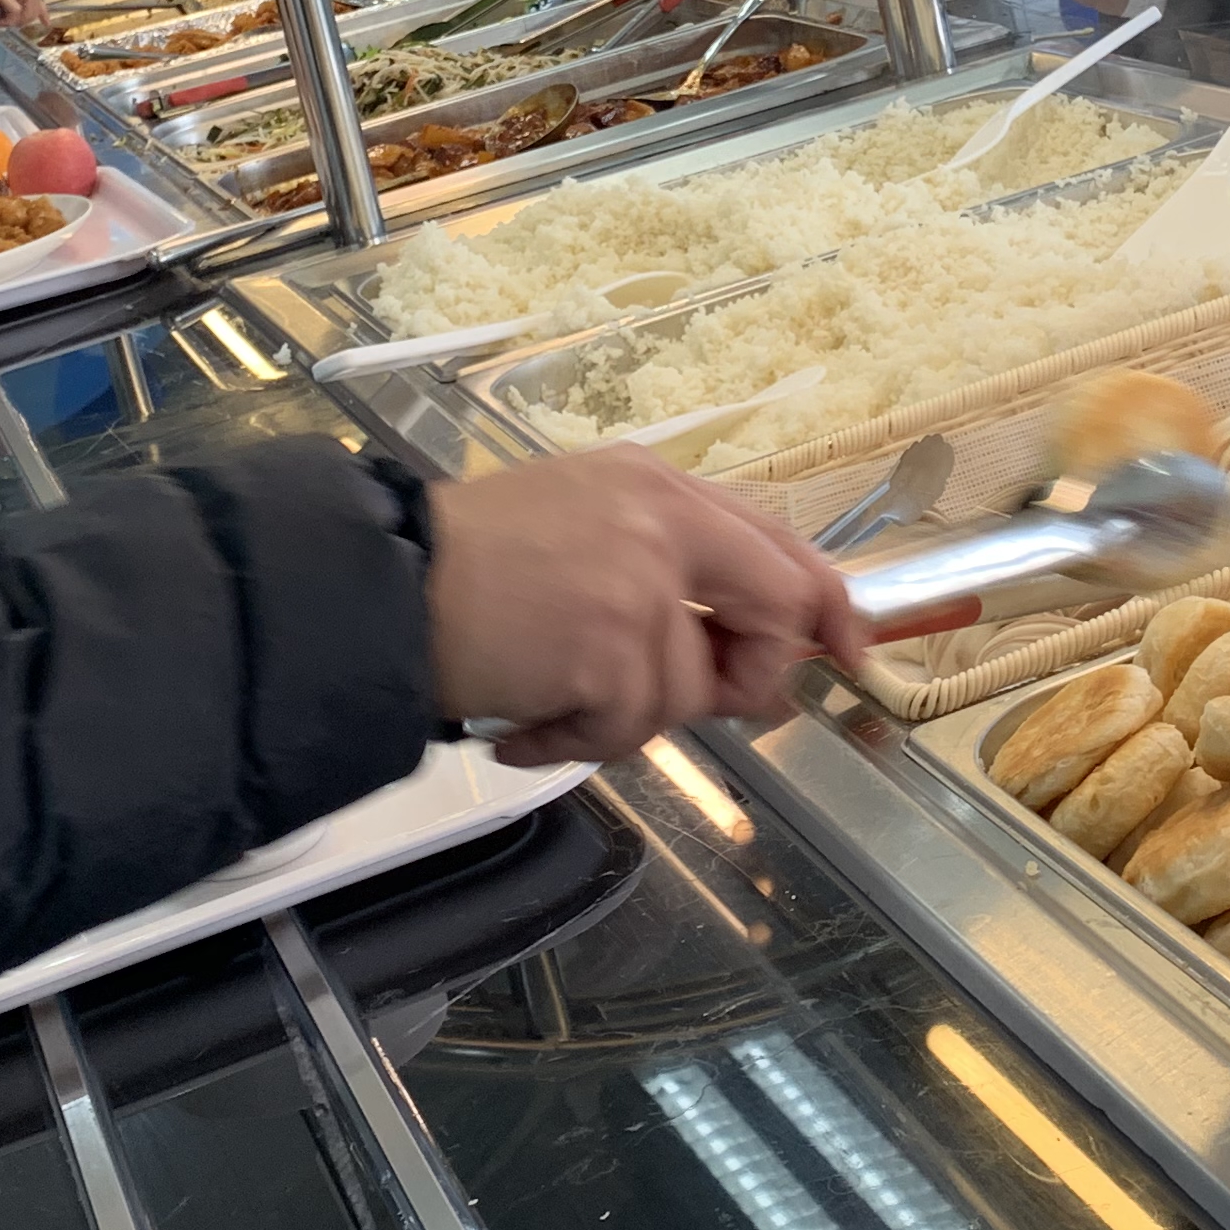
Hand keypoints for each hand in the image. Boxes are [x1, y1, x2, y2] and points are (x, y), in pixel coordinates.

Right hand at [419, 449, 863, 767]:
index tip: (848, 647)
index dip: (824, 599)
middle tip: (705, 701)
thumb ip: (665, 566)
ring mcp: (639, 585)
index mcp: (656, 485)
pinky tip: (526, 723)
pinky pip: (629, 730)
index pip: (777, 538)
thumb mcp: (581, 529)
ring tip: (551, 696)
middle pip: (777, 604)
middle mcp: (660, 520)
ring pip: (689, 691)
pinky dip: (574, 744)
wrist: (381, 592)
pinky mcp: (611, 649)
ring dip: (622, 719)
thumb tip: (744, 645)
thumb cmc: (464, 570)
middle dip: (753, 673)